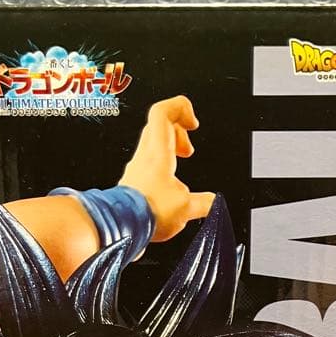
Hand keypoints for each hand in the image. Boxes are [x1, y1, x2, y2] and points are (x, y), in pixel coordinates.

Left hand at [118, 95, 214, 242]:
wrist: (121, 229)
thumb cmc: (147, 212)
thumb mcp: (186, 208)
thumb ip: (204, 203)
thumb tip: (214, 203)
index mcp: (158, 152)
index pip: (163, 112)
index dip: (180, 107)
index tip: (193, 122)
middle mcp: (144, 157)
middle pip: (158, 127)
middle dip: (178, 133)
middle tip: (188, 149)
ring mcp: (136, 169)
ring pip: (151, 146)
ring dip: (169, 150)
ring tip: (179, 165)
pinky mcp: (131, 184)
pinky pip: (146, 166)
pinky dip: (160, 169)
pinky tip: (167, 187)